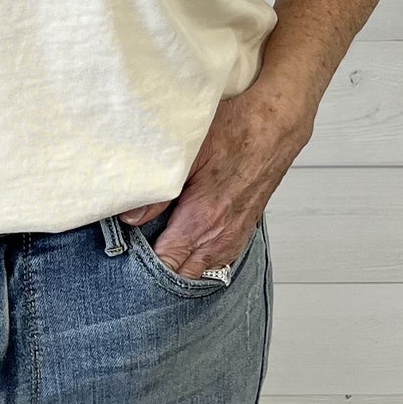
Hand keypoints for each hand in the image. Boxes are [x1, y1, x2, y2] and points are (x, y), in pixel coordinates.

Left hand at [120, 79, 316, 280]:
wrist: (275, 126)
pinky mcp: (242, 232)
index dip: (142, 264)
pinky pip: (216, 260)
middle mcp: (220, 236)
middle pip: (181, 276)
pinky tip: (184, 242)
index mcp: (202, 219)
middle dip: (158, 270)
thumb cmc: (234, 132)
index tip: (127, 254)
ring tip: (158, 246)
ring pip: (199, 272)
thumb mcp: (186, 155)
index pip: (165, 265)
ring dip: (178, 265)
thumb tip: (130, 219)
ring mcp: (234, 237)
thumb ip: (157, 194)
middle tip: (136, 253)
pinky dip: (198, 258)